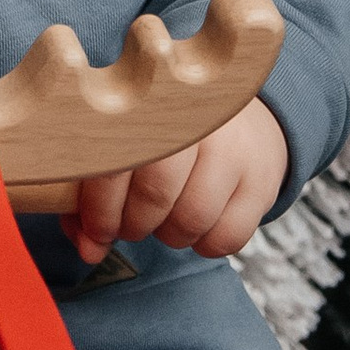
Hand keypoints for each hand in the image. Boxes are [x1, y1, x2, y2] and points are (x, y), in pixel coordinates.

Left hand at [64, 96, 289, 268]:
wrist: (240, 120)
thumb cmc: (167, 139)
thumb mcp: (126, 149)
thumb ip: (96, 198)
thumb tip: (89, 250)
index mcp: (151, 100)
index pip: (116, 163)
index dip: (99, 208)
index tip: (95, 228)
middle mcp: (197, 118)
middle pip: (155, 193)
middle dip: (133, 224)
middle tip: (129, 224)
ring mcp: (235, 148)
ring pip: (192, 219)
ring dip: (170, 234)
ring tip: (165, 218)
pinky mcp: (261, 181)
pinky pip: (226, 238)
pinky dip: (206, 244)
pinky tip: (199, 223)